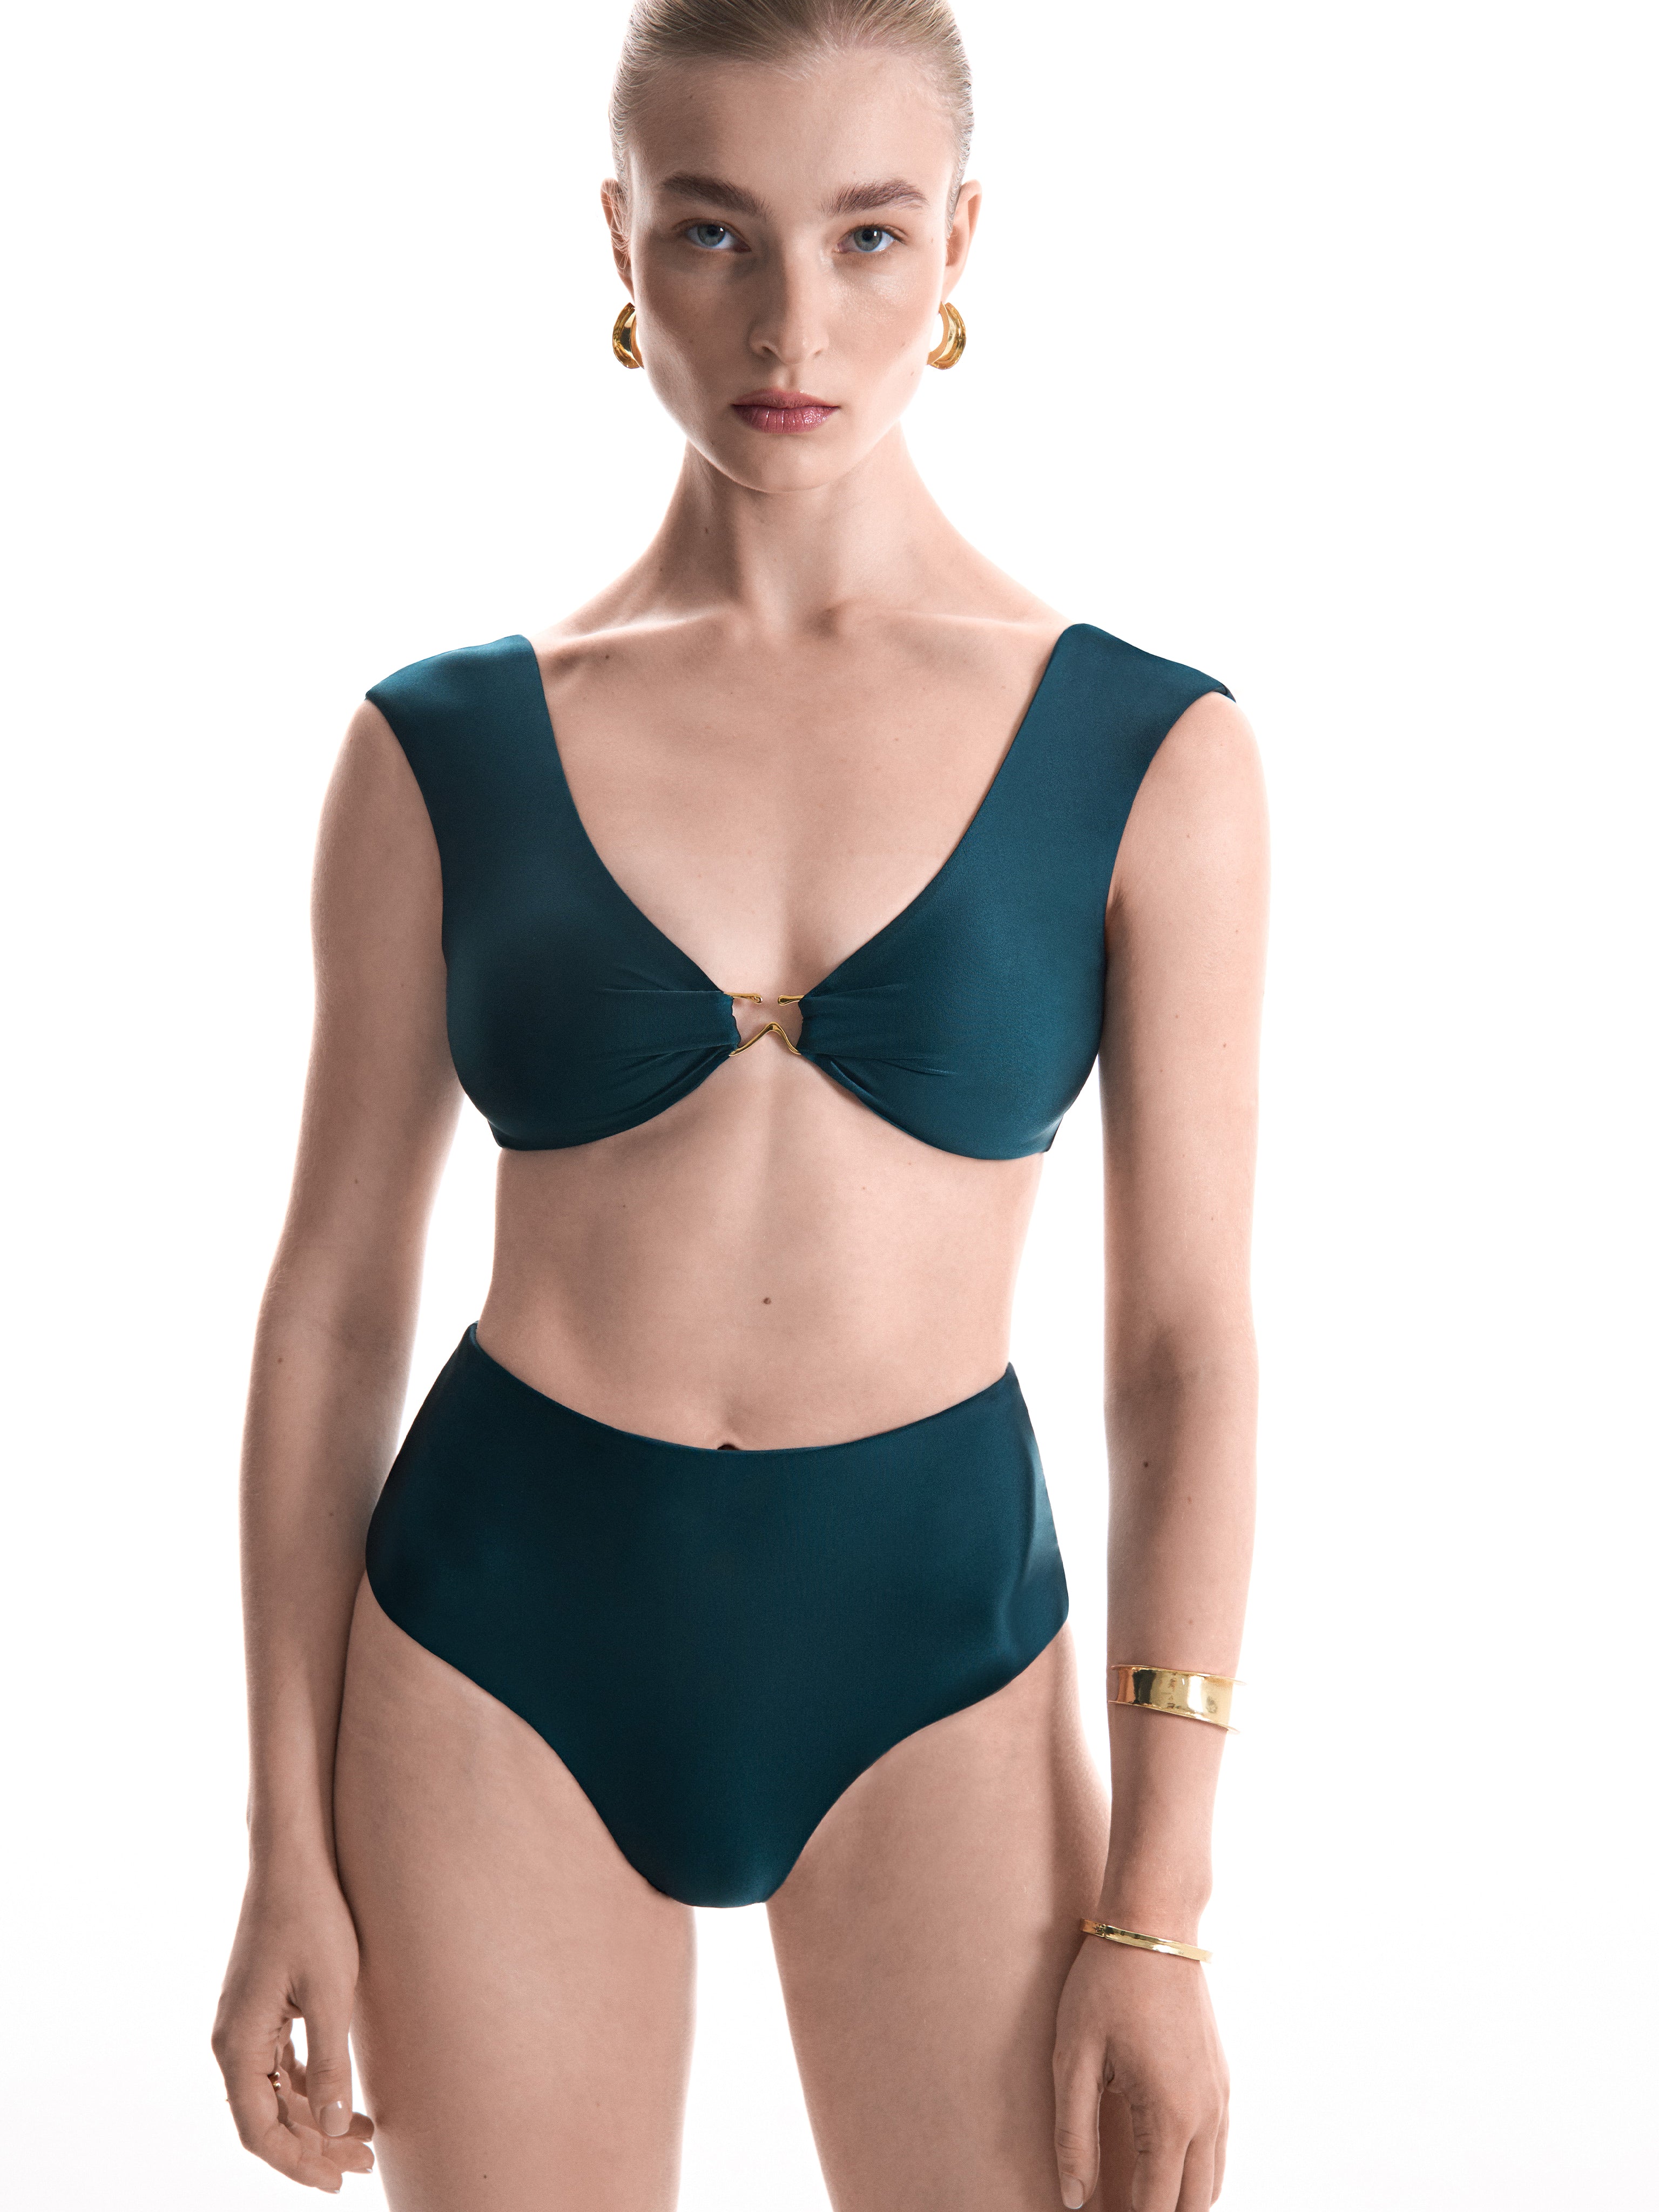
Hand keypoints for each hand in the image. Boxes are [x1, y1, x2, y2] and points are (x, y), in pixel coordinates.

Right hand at [211, 1867, 375, 2191]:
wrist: (293, 1859)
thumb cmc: (313, 1917)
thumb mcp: (331, 1992)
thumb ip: (330, 2062)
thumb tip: (330, 2126)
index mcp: (238, 2043)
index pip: (258, 2129)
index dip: (296, 2162)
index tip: (337, 2181)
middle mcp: (231, 2040)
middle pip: (266, 2118)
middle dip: (312, 2147)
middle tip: (363, 2164)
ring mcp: (244, 2025)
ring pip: (275, 2094)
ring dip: (314, 2119)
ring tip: (366, 2136)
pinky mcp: (261, 2009)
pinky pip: (279, 2067)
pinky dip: (309, 2087)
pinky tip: (343, 2100)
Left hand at [1052, 1934, 1227, 2209]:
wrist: (1154, 1924)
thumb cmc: (1105, 1984)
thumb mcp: (1074, 2057)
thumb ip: (1074, 2135)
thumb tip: (1075, 2200)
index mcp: (1170, 2116)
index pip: (1155, 2208)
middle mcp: (1206, 2114)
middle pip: (1192, 2205)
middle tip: (1119, 2208)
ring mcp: (1220, 2095)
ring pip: (1211, 2181)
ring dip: (1179, 2197)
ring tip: (1137, 2195)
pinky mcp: (1221, 2076)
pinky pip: (1219, 2146)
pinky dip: (1195, 2168)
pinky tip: (1160, 2159)